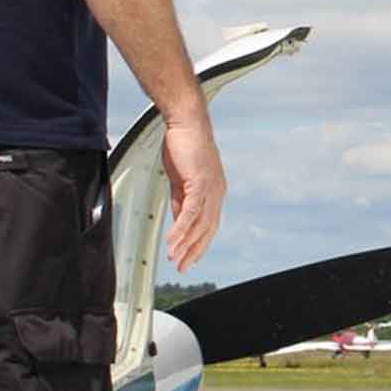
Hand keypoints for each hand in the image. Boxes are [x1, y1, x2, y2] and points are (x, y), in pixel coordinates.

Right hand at [159, 111, 224, 271]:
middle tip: (182, 267)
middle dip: (193, 250)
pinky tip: (172, 241)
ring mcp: (211, 188)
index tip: (190, 259)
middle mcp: (217, 192)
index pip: (209, 225)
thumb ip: (180, 202)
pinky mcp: (200, 183)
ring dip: (185, 243)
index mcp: (214, 192)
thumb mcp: (180, 181)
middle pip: (207, 229)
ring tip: (175, 258)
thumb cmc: (184, 146)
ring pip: (199, 224)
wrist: (187, 122)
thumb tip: (178, 223)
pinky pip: (190, 212)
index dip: (200, 244)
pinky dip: (181, 228)